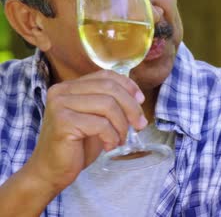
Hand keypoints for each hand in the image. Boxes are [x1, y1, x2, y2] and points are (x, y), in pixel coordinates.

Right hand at [25, 70, 147, 191]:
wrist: (52, 171)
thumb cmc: (77, 145)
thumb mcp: (97, 118)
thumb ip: (110, 103)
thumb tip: (138, 97)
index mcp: (70, 86)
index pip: (106, 75)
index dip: (128, 86)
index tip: (141, 101)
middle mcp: (62, 91)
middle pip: (110, 88)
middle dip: (131, 107)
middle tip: (140, 124)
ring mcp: (60, 105)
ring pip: (108, 105)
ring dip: (122, 125)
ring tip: (121, 140)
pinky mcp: (63, 122)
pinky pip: (101, 124)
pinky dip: (112, 136)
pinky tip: (110, 146)